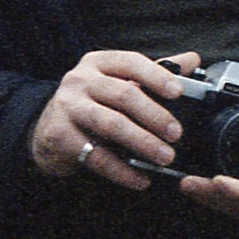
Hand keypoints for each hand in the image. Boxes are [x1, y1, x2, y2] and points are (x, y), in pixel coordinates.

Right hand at [29, 50, 201, 189]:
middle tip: (176, 134)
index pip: (131, 62)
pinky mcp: (60, 136)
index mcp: (98, 63)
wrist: (45, 131)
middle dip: (154, 115)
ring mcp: (67, 107)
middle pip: (124, 94)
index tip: (179, 93)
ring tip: (165, 157)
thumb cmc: (91, 103)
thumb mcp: (116, 82)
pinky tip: (140, 179)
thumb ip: (153, 72)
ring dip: (142, 142)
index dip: (156, 76)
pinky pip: (97, 155)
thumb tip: (192, 60)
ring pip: (111, 124)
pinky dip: (122, 170)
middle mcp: (80, 80)